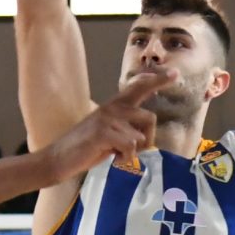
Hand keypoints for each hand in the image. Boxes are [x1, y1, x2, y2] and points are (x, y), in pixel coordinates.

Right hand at [44, 69, 165, 178]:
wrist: (59, 158)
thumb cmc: (86, 148)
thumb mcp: (109, 134)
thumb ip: (126, 128)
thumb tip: (145, 137)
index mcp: (114, 106)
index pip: (138, 88)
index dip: (157, 81)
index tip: (175, 74)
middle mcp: (113, 108)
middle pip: (149, 118)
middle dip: (148, 139)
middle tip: (134, 152)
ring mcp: (108, 119)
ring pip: (140, 137)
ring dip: (133, 153)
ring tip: (116, 156)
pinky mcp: (104, 132)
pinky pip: (131, 146)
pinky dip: (125, 158)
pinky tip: (114, 160)